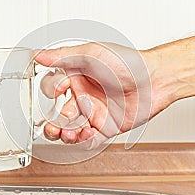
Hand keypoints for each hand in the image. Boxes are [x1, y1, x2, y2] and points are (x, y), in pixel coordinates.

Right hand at [35, 42, 153, 148]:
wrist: (155, 79)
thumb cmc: (127, 62)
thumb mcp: (91, 53)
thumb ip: (63, 56)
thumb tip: (38, 56)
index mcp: (76, 77)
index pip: (52, 88)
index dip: (51, 91)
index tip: (60, 89)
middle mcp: (83, 96)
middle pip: (57, 114)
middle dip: (52, 123)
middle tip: (54, 125)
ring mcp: (94, 113)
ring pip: (70, 130)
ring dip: (64, 135)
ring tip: (68, 133)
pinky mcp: (106, 127)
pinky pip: (89, 140)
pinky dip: (84, 141)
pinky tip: (89, 132)